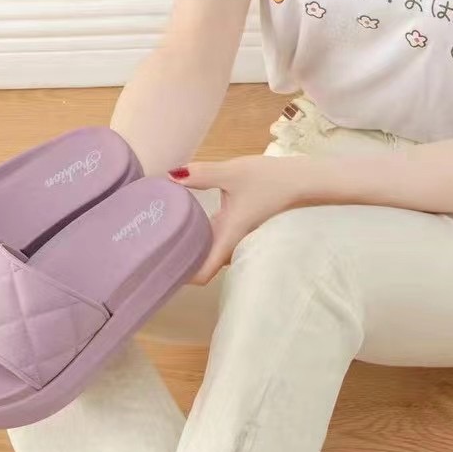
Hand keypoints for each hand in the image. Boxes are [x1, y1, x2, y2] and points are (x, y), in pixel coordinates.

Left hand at [169, 155, 310, 284]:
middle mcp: (230, 244)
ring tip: (163, 236)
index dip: (183, 278)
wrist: (299, 180)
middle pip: (201, 266)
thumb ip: (201, 175)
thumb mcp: (232, 173)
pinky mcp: (237, 226)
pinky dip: (199, 236)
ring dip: (189, 249)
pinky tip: (185, 221)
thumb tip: (169, 176)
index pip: (203, 274)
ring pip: (208, 252)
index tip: (162, 270)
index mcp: (227, 239)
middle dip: (180, 263)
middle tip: (153, 252)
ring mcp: (235, 237)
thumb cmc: (269, 180)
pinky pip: (214, 239)